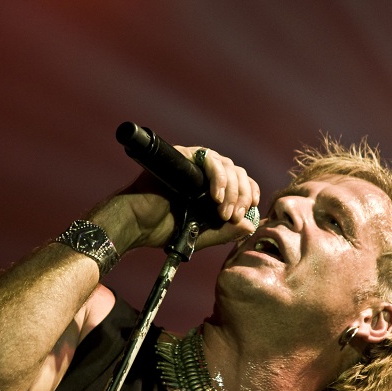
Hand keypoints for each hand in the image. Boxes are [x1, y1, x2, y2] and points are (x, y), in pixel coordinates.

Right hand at [89, 146, 260, 253]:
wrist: (138, 226)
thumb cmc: (164, 229)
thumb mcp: (202, 234)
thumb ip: (226, 231)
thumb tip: (251, 225)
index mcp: (210, 185)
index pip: (239, 179)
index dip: (249, 190)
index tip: (252, 206)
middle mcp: (204, 171)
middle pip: (237, 171)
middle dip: (242, 195)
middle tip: (235, 216)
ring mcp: (193, 162)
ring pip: (227, 165)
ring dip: (231, 190)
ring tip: (223, 212)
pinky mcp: (182, 156)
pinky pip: (208, 159)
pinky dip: (217, 178)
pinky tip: (215, 197)